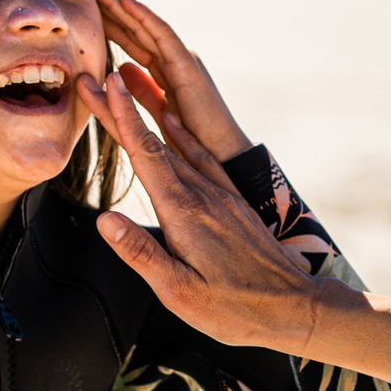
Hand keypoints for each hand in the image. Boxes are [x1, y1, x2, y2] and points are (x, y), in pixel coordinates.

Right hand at [76, 70, 332, 350]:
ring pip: (177, 146)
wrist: (295, 307)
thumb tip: (105, 220)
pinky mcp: (232, 201)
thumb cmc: (235, 308)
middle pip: (154, 143)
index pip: (146, 156)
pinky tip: (172, 124)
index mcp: (185, 214)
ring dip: (148, 116)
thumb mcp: (179, 293)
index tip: (105, 85)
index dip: (122, 119)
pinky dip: (181, 135)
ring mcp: (220, 195)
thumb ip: (141, 254)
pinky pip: (202, 156)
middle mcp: (203, 195)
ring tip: (126, 90)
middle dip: (122, 111)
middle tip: (96, 82)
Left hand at [95, 0, 252, 164]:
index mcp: (165, 70)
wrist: (222, 157)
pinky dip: (145, 17)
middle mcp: (173, 60)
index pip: (132, 40)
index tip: (85, 7)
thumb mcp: (159, 108)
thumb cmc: (194, 139)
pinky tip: (126, 0)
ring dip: (121, 5)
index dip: (110, 22)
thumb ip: (143, 88)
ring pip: (146, 26)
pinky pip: (164, 36)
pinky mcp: (188, 66)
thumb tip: (122, 68)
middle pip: (136, 28)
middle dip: (111, 7)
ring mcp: (182, 60)